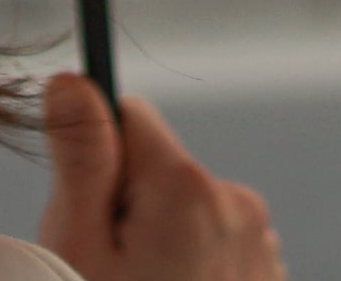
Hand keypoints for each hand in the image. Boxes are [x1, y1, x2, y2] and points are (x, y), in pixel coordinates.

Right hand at [37, 72, 283, 280]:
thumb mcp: (78, 247)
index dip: (97, 159)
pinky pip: (216, 245)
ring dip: (161, 241)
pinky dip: (192, 269)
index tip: (88, 210)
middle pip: (159, 169)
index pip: (129, 116)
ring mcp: (261, 244)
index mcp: (188, 186)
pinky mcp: (268, 275)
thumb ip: (81, 158)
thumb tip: (71, 79)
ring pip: (187, 211)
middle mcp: (238, 203)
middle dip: (127, 206)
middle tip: (109, 271)